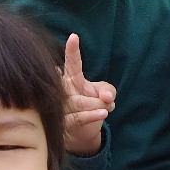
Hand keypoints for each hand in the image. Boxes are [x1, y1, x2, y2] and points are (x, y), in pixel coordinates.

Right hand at [62, 34, 115, 155]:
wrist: (82, 132)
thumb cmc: (91, 106)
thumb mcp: (104, 94)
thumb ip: (108, 90)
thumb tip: (106, 97)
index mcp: (71, 79)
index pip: (72, 63)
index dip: (72, 51)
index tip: (74, 37)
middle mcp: (63, 91)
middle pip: (73, 85)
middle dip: (92, 93)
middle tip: (105, 97)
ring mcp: (61, 107)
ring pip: (79, 102)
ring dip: (97, 105)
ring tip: (106, 108)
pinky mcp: (63, 123)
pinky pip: (78, 117)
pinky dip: (93, 115)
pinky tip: (103, 113)